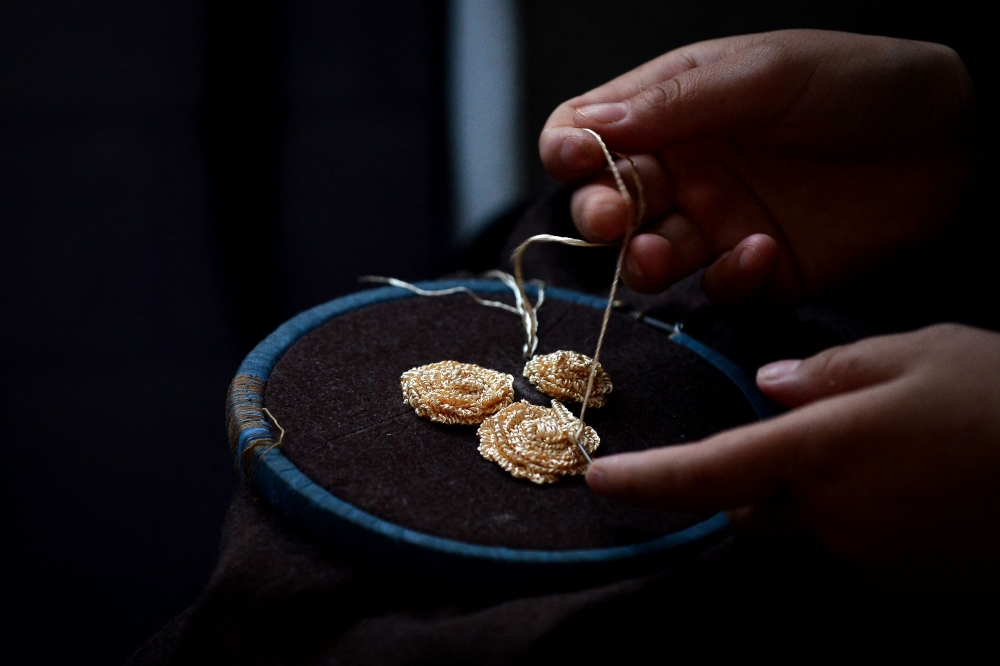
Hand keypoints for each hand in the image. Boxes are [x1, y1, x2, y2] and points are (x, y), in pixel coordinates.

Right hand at [540, 30, 978, 301]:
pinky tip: (764, 249)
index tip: (575, 158)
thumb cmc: (858, 85)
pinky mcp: (758, 270)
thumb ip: (675, 103)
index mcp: (674, 108)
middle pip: (607, 201)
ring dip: (644, 260)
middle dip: (598, 213)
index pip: (590, 131)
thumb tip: (585, 127)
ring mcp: (718, 222)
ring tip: (664, 254)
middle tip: (612, 219)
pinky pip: (715, 288)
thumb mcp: (764, 75)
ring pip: (648, 257)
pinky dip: (728, 277)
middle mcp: (685, 168)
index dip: (570, 147)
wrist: (955, 142)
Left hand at [587, 324, 999, 592]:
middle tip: (810, 441)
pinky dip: (861, 530)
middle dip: (753, 483)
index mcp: (820, 455)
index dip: (647, 480)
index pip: (706, 474)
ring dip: (813, 504)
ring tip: (889, 463)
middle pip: (749, 512)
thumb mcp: (918, 355)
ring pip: (802, 536)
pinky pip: (856, 561)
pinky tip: (917, 497)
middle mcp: (831, 522)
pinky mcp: (910, 598)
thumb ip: (830, 372)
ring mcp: (871, 569)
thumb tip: (772, 386)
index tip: (599, 479)